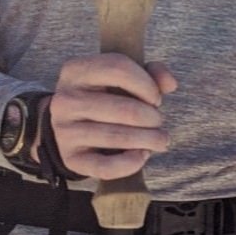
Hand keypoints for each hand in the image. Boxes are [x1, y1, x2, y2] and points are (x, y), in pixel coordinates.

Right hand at [43, 53, 177, 179]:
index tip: (155, 98)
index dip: (147, 84)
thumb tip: (170, 83)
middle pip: (125, 109)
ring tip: (160, 140)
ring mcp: (65, 131)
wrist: (70, 128)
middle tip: (158, 122)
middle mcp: (65, 100)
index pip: (118, 68)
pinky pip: (106, 166)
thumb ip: (150, 74)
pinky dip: (131, 163)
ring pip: (118, 137)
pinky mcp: (72, 159)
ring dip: (149, 140)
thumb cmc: (104, 98)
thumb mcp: (121, 79)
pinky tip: (142, 155)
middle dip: (153, 118)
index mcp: (76, 71)